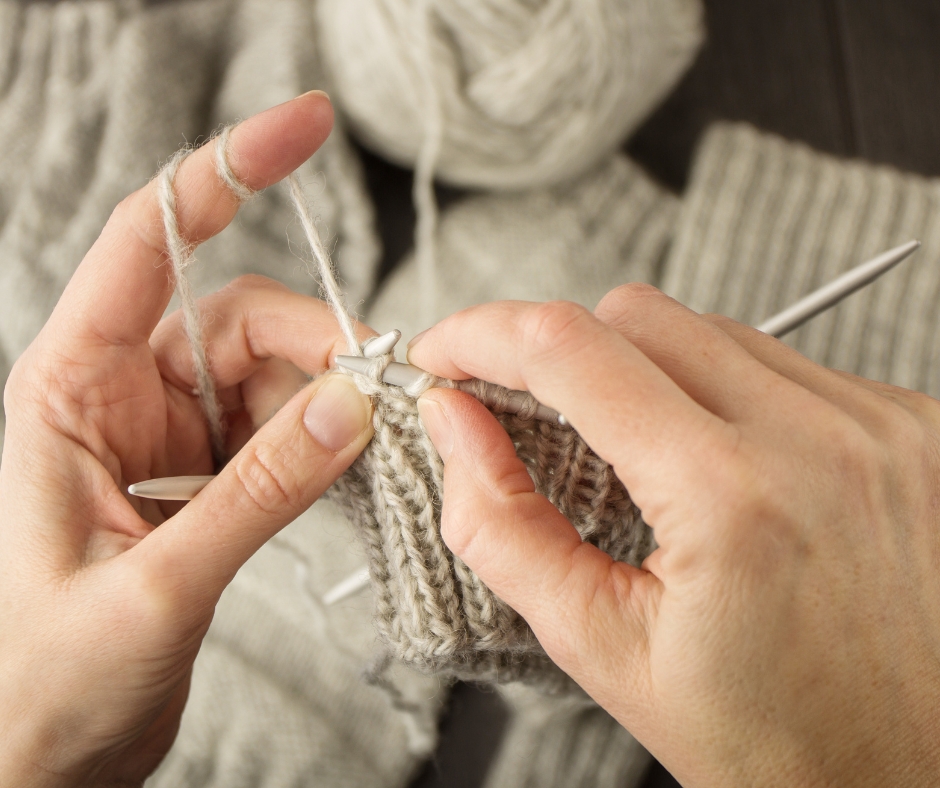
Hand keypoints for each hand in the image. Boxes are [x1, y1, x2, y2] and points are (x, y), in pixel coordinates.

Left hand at [0, 93, 374, 785]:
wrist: (34, 762)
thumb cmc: (41, 683)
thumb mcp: (155, 587)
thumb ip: (257, 492)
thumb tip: (352, 406)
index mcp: (69, 392)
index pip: (149, 242)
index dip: (225, 172)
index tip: (304, 126)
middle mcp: (119, 397)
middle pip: (241, 318)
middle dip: (321, 343)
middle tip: (388, 390)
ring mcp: (166, 436)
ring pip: (271, 376)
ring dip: (331, 400)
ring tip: (378, 443)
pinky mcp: (201, 476)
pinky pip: (280, 430)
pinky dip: (324, 442)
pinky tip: (351, 469)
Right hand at [408, 286, 939, 786]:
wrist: (914, 773)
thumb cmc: (773, 738)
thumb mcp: (604, 647)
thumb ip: (502, 525)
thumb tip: (454, 425)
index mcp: (730, 496)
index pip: (569, 350)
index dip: (482, 334)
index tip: (446, 353)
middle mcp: (819, 437)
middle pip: (634, 316)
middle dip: (560, 353)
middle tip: (532, 412)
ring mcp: (878, 422)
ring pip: (709, 329)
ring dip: (645, 373)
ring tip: (642, 459)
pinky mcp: (910, 422)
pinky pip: (781, 361)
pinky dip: (723, 393)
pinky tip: (722, 464)